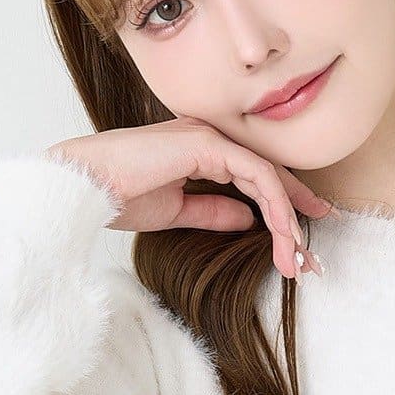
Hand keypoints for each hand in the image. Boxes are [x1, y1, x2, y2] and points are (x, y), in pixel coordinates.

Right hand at [46, 114, 333, 281]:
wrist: (84, 188)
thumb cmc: (116, 196)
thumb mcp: (176, 211)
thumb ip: (212, 211)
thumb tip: (247, 219)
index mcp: (200, 151)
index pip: (254, 177)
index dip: (282, 208)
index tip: (300, 241)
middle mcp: (209, 138)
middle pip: (269, 176)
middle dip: (295, 217)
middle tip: (310, 258)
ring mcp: (209, 136)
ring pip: (268, 177)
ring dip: (286, 220)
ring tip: (297, 257)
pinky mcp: (207, 144)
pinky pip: (257, 174)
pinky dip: (275, 204)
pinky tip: (282, 234)